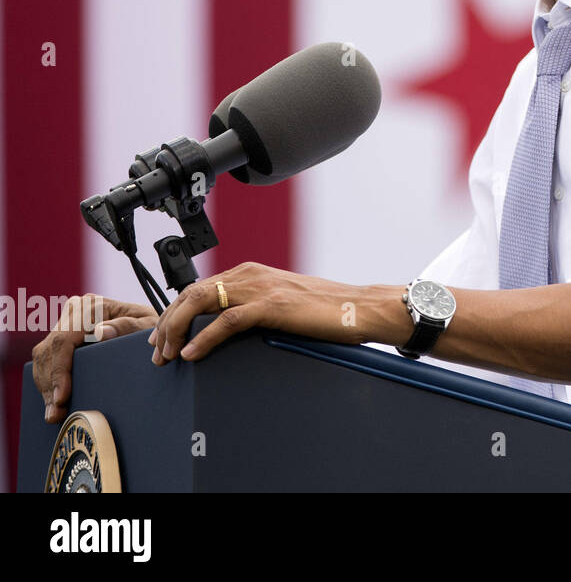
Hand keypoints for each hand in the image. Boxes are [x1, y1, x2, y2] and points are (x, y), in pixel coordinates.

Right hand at [32, 294, 156, 423]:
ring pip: (44, 357)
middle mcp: (75, 311)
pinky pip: (46, 360)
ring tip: (54, 413)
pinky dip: (48, 382)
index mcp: (92, 307)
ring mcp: (66, 323)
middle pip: (50, 350)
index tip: (62, 396)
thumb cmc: (152, 326)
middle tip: (56, 413)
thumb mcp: (148, 325)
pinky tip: (53, 401)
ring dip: (46, 386)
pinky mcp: (63, 336)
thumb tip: (99, 333)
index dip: (59, 369)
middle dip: (50, 384)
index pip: (64, 339)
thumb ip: (128, 327)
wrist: (151, 324)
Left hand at [148, 262, 393, 364]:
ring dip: (177, 329)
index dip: (174, 312)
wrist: (358, 307)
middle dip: (167, 322)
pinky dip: (204, 337)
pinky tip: (191, 353)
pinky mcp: (272, 305)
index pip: (198, 287)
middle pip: (191, 293)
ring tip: (166, 354)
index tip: (163, 337)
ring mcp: (261, 288)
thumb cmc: (326, 309)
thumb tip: (230, 325)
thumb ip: (256, 305)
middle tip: (157, 351)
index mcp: (252, 272)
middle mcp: (251, 274)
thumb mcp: (283, 301)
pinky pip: (227, 321)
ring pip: (201, 302)